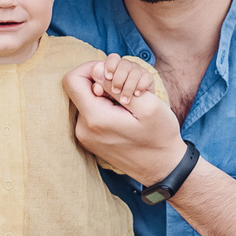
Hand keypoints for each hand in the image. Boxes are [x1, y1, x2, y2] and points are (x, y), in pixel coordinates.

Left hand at [64, 59, 186, 185]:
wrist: (163, 167)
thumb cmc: (160, 135)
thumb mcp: (147, 106)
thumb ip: (116, 86)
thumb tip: (95, 70)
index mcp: (95, 118)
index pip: (72, 80)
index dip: (90, 67)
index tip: (111, 72)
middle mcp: (83, 129)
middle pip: (79, 90)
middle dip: (100, 82)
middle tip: (125, 88)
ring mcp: (85, 137)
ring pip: (85, 101)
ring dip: (102, 95)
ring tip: (126, 102)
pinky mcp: (90, 141)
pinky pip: (89, 115)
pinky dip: (103, 107)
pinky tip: (122, 113)